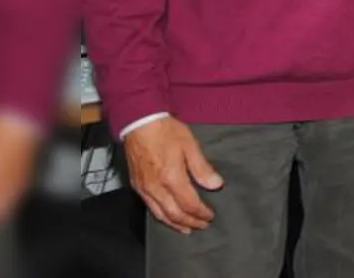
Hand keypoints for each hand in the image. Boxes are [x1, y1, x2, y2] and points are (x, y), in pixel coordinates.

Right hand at [124, 117, 222, 233]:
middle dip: (190, 222)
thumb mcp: (190, 145)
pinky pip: (150, 207)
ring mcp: (144, 188)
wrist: (139, 123)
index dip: (201, 213)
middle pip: (174, 214)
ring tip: (187, 229)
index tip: (211, 216)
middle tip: (202, 226)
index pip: (189, 204)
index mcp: (172, 178)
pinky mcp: (137, 186)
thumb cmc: (166, 131)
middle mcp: (156, 187)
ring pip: (160, 214)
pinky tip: (168, 217)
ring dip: (175, 224)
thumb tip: (216, 185)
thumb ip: (202, 168)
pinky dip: (161, 216)